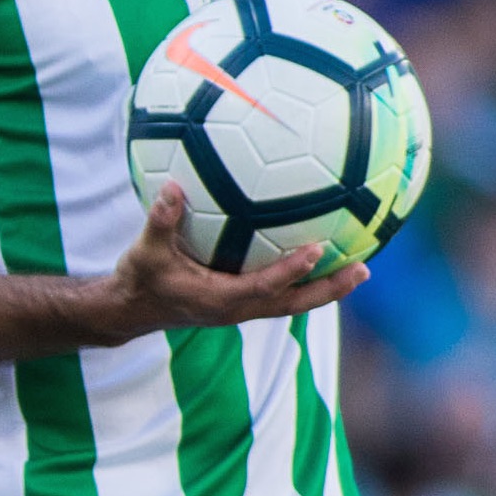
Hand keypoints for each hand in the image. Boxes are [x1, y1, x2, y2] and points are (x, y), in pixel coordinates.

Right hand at [77, 183, 366, 343]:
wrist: (132, 310)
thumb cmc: (140, 279)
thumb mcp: (144, 250)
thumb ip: (160, 220)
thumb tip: (173, 186)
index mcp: (220, 299)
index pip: (264, 286)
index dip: (290, 270)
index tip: (316, 249)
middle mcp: (238, 309)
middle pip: (294, 304)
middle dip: (329, 289)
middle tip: (362, 270)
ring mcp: (242, 309)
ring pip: (293, 303)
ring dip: (326, 289)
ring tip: (359, 269)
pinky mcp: (241, 303)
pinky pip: (282, 294)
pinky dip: (305, 282)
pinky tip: (319, 260)